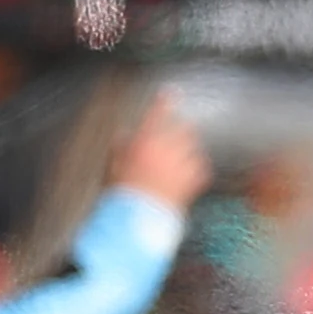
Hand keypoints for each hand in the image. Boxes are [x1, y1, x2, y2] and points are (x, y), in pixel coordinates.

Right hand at [109, 91, 211, 208]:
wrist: (136, 220)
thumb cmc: (120, 194)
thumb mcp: (111, 166)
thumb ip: (119, 147)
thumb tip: (123, 137)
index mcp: (144, 141)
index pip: (156, 113)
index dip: (163, 100)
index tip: (169, 93)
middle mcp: (166, 148)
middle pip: (183, 129)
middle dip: (181, 131)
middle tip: (176, 139)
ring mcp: (181, 164)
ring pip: (193, 148)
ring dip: (188, 152)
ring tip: (180, 162)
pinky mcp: (192, 182)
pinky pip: (202, 169)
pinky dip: (197, 171)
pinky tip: (190, 177)